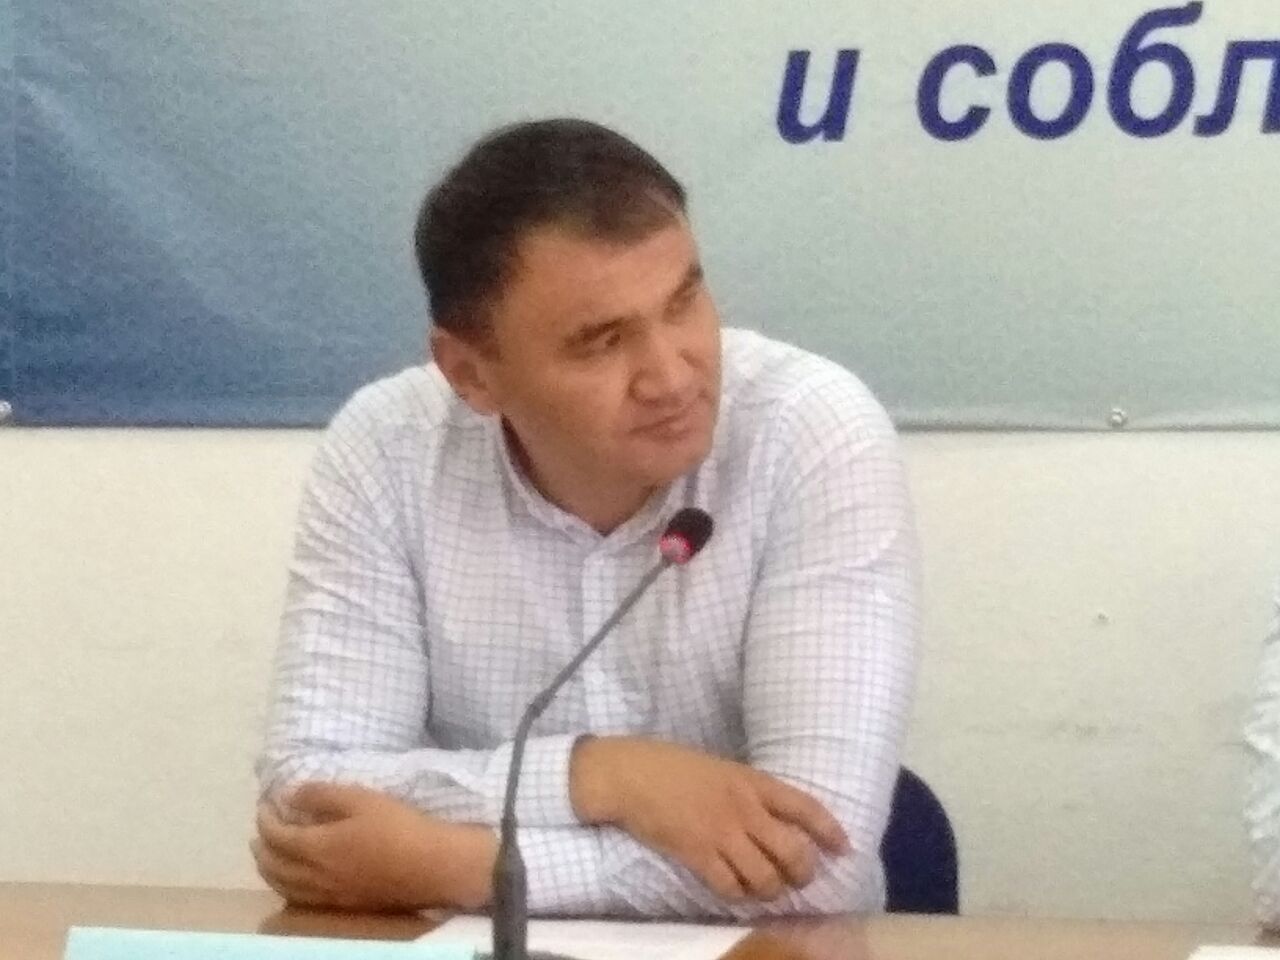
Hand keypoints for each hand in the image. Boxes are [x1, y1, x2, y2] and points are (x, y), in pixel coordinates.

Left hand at [251, 783, 496, 911]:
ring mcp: (327, 895)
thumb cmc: (397, 827)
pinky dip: (286, 887)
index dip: (265, 818)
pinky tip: (293, 880)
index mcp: (317, 847)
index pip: (276, 835)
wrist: (431, 866)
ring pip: (283, 887)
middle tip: (260, 829)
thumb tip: (290, 795)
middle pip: (273, 865)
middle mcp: (314, 877)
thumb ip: (322, 796)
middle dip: (261, 846)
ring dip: (268, 869)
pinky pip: (299, 899)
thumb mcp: (362, 799)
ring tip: (267, 856)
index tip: (266, 803)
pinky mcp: (342, 905)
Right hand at [570, 737, 848, 901]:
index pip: (806, 807)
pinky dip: (739, 895)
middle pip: (793, 852)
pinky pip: (731, 887)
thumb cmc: (676, 766)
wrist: (633, 774)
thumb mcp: (725, 768)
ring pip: (766, 878)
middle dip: (803, 873)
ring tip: (766, 890)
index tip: (843, 848)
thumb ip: (752, 791)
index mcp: (754, 782)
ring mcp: (722, 833)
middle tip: (799, 879)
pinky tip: (736, 891)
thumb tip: (777, 817)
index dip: (830, 831)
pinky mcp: (697, 854)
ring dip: (771, 890)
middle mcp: (745, 809)